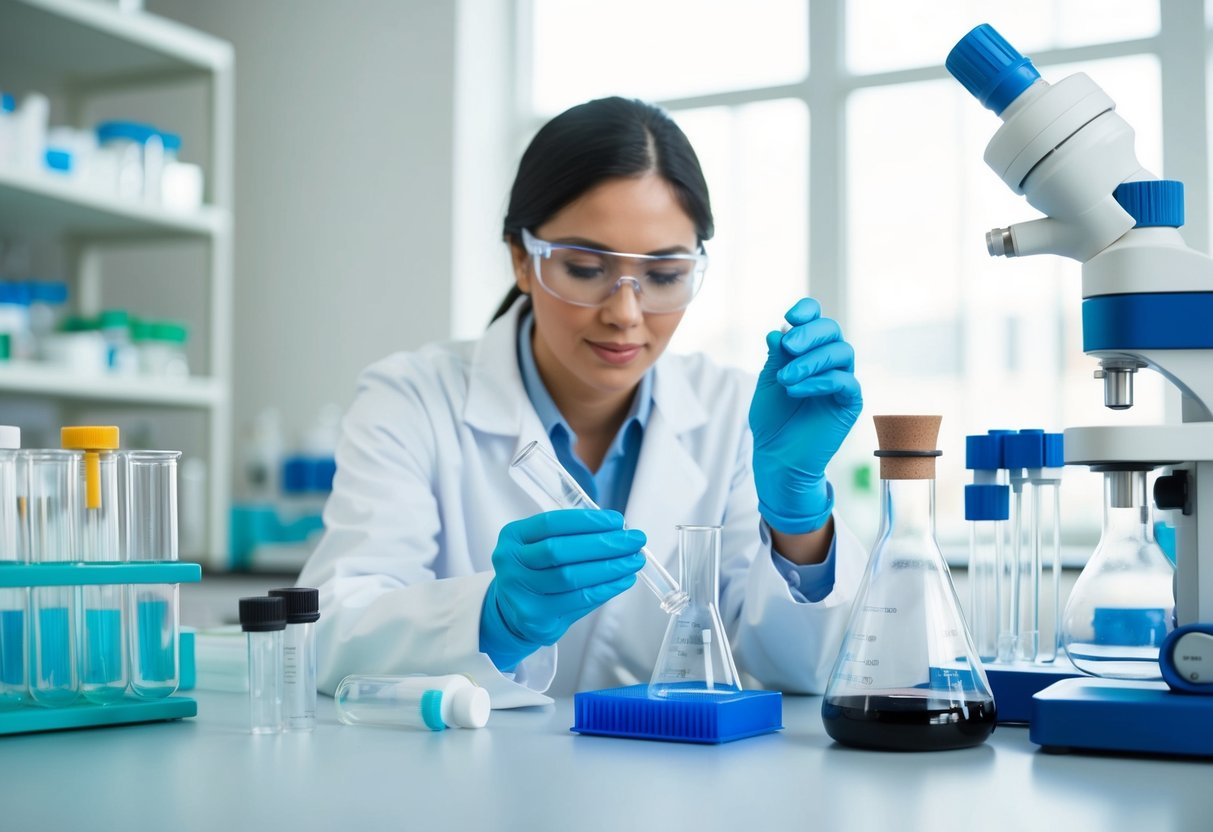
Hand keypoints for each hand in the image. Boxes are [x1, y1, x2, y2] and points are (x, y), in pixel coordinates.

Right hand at [479, 508, 645, 670]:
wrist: (511, 612)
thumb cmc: (535, 571)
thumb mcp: (538, 545)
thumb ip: (570, 535)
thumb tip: (616, 532)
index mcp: (513, 537)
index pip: (551, 524)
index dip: (587, 521)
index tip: (617, 521)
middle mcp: (511, 564)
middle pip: (561, 550)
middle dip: (604, 544)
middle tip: (634, 540)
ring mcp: (521, 593)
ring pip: (572, 577)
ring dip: (610, 568)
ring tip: (634, 560)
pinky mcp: (536, 617)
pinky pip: (579, 601)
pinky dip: (606, 588)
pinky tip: (623, 579)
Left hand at [749, 298, 861, 533]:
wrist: (777, 457)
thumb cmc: (772, 420)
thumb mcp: (769, 382)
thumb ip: (776, 357)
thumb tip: (779, 330)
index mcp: (808, 352)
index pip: (816, 320)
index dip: (808, 311)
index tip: (790, 317)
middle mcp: (828, 362)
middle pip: (833, 331)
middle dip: (811, 333)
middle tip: (789, 346)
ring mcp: (842, 381)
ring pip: (842, 352)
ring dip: (812, 360)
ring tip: (786, 379)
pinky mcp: (850, 402)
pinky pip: (844, 381)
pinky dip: (819, 381)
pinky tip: (796, 391)